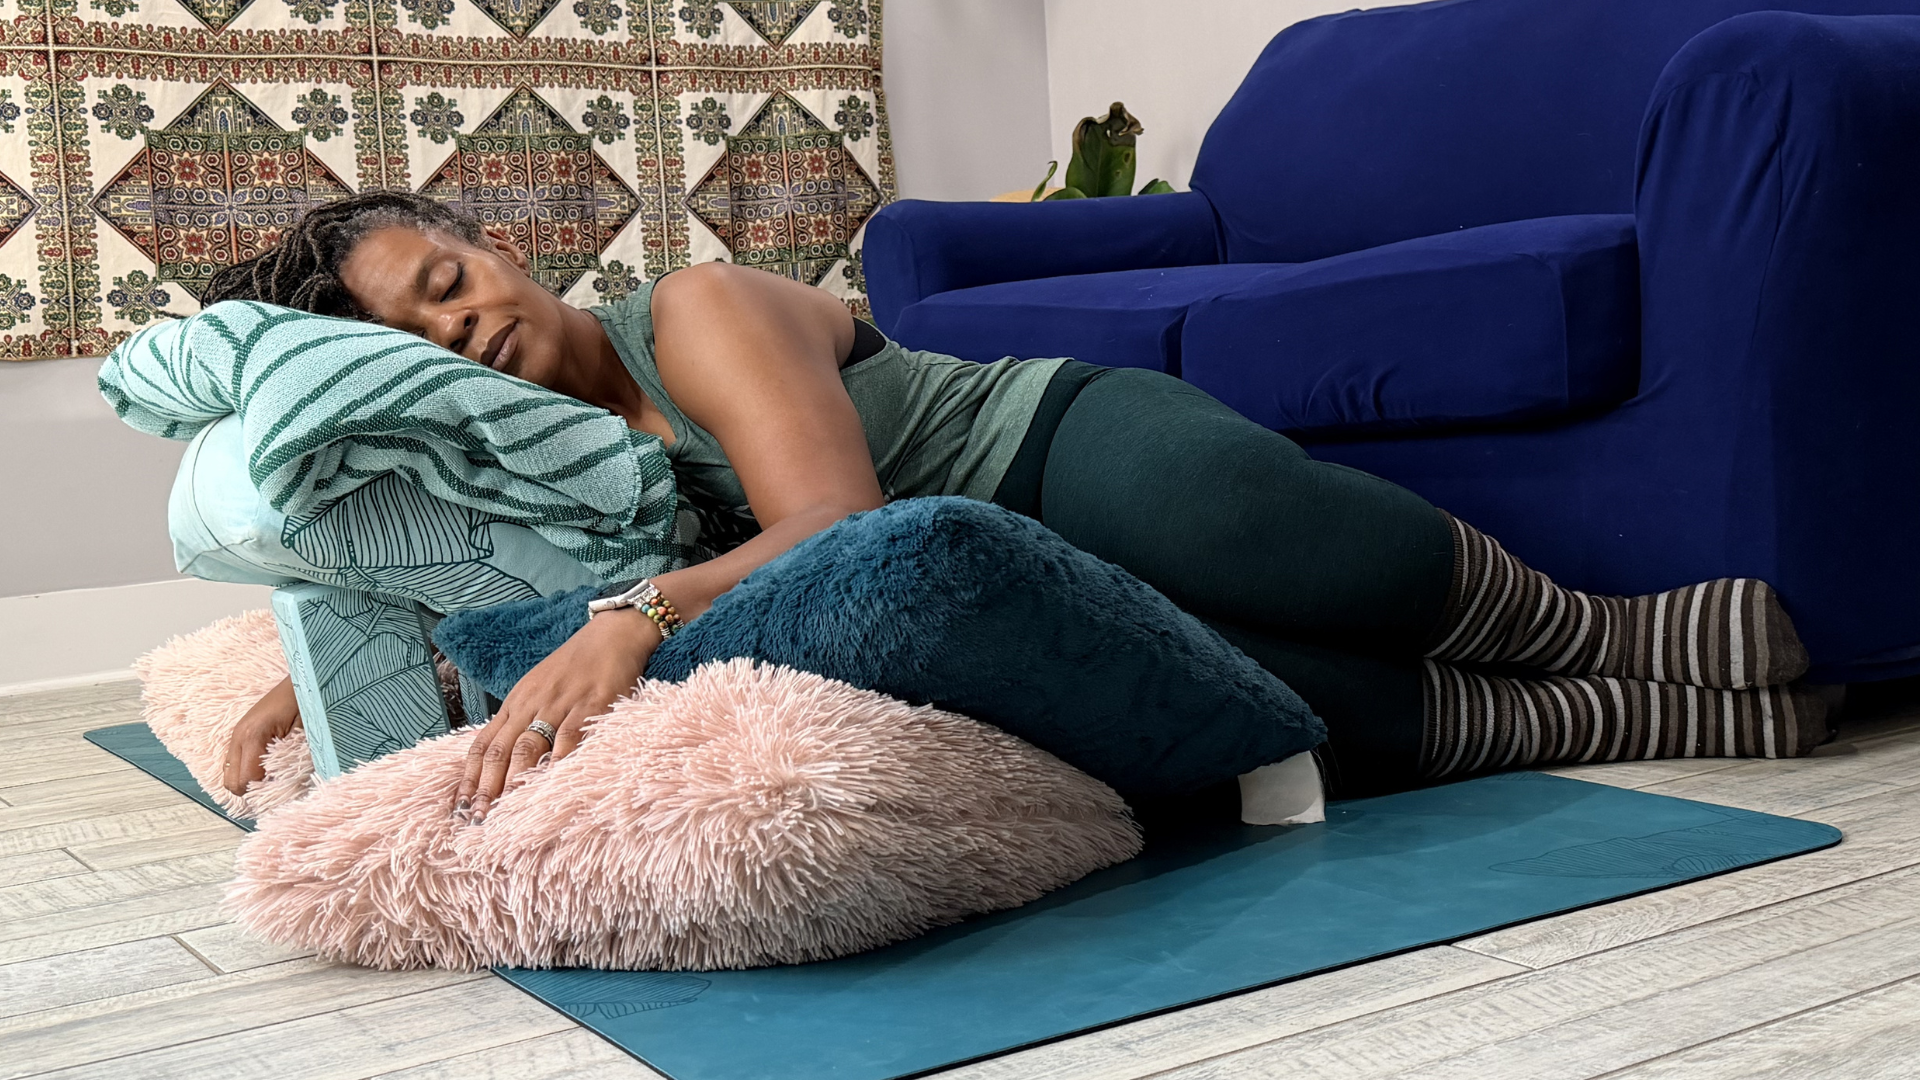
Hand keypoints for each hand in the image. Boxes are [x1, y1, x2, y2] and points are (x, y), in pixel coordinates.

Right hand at [225, 676, 299, 795]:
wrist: (302, 679)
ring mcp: (236, 735)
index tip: (279, 794)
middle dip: (251, 791)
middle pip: (231, 783)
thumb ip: (290, 759)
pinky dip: (246, 771)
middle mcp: (238, 736)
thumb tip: (283, 785)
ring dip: (247, 782)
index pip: (246, 780)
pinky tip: (265, 769)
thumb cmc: (305, 702)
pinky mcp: (240, 734)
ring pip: (229, 775)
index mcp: (253, 736)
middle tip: (274, 790)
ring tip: (270, 781)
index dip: (262, 792)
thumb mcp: (303, 732)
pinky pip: (234, 763)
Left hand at [457, 607, 658, 823]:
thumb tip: (501, 763)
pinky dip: (560, 758)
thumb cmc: (575, 668)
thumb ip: (521, 723)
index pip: (483, 744)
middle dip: (486, 787)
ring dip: (515, 779)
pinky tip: (552, 780)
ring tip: (506, 808)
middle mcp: (532, 705)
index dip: (470, 778)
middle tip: (478, 818)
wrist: (610, 635)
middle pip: (500, 750)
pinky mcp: (592, 703)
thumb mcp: (538, 691)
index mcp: (516, 704)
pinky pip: (571, 733)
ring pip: (529, 745)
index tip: (460, 807)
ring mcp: (561, 704)